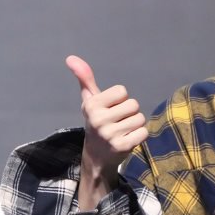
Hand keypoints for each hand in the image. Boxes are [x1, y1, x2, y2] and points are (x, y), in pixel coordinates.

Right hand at [66, 55, 147, 209]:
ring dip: (135, 124)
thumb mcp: (90, 100)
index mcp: (91, 105)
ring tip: (122, 130)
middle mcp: (98, 119)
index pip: (122, 91)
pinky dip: (139, 135)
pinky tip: (127, 140)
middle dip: (129, 112)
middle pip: (134, 104)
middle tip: (117, 121)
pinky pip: (143, 132)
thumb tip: (71, 57)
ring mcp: (110, 134)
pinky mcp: (122, 146)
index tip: (110, 109)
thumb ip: (85, 79)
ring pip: (140, 118)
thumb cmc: (97, 121)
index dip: (120, 99)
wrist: (96, 156)